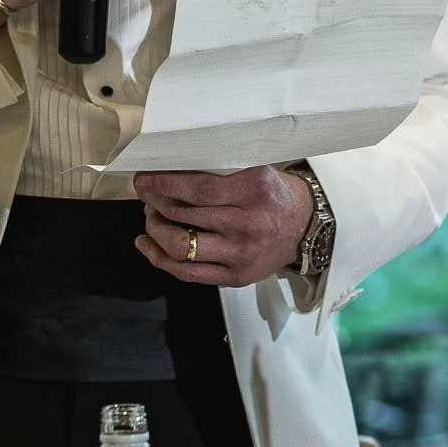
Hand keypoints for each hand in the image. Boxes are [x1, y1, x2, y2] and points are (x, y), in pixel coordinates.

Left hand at [135, 168, 314, 287]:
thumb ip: (219, 169)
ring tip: (150, 217)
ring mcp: (241, 255)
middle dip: (156, 203)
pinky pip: (187, 273)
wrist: (303, 227)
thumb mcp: (254, 169)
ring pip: (180, 246)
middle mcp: (247, 225)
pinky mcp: (235, 277)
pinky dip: (159, 258)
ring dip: (155, 229)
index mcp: (253, 191)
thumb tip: (169, 170)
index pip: (197, 189)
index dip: (164, 184)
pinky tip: (146, 243)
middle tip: (146, 195)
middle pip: (184, 215)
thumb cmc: (272, 194)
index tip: (144, 180)